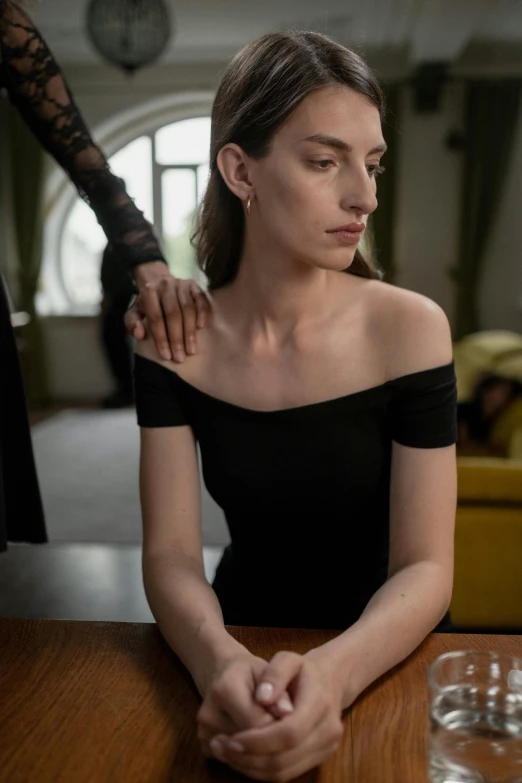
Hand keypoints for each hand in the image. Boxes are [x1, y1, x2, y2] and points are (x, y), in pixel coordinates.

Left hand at [125, 261, 210, 362]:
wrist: (158, 280)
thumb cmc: (148, 303)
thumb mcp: (134, 312)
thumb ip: (132, 323)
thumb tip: (139, 335)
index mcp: (149, 292)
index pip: (155, 318)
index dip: (161, 338)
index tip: (166, 356)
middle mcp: (165, 286)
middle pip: (173, 314)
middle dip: (177, 338)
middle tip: (180, 357)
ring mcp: (181, 284)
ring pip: (188, 308)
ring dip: (190, 331)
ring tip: (191, 350)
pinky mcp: (194, 285)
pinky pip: (201, 299)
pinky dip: (202, 313)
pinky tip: (201, 328)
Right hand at [197, 650, 294, 759]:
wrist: (223, 674)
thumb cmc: (250, 672)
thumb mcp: (267, 673)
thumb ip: (278, 691)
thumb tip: (288, 712)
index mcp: (224, 689)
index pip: (259, 723)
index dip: (279, 726)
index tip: (291, 721)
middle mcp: (208, 714)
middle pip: (249, 744)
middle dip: (271, 740)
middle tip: (283, 728)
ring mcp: (204, 734)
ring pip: (243, 757)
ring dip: (261, 751)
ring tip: (269, 731)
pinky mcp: (204, 747)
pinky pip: (234, 762)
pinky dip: (248, 756)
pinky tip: (254, 738)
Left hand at [207, 650, 343, 781]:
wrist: (330, 680)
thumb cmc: (303, 669)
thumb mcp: (288, 659)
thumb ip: (274, 674)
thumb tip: (262, 698)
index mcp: (319, 703)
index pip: (288, 733)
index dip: (258, 741)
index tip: (231, 739)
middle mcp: (328, 730)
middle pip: (285, 759)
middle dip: (249, 758)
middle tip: (220, 747)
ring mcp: (327, 747)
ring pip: (284, 772)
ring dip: (251, 767)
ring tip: (226, 752)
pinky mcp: (320, 758)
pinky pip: (287, 774)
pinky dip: (261, 770)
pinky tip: (243, 757)